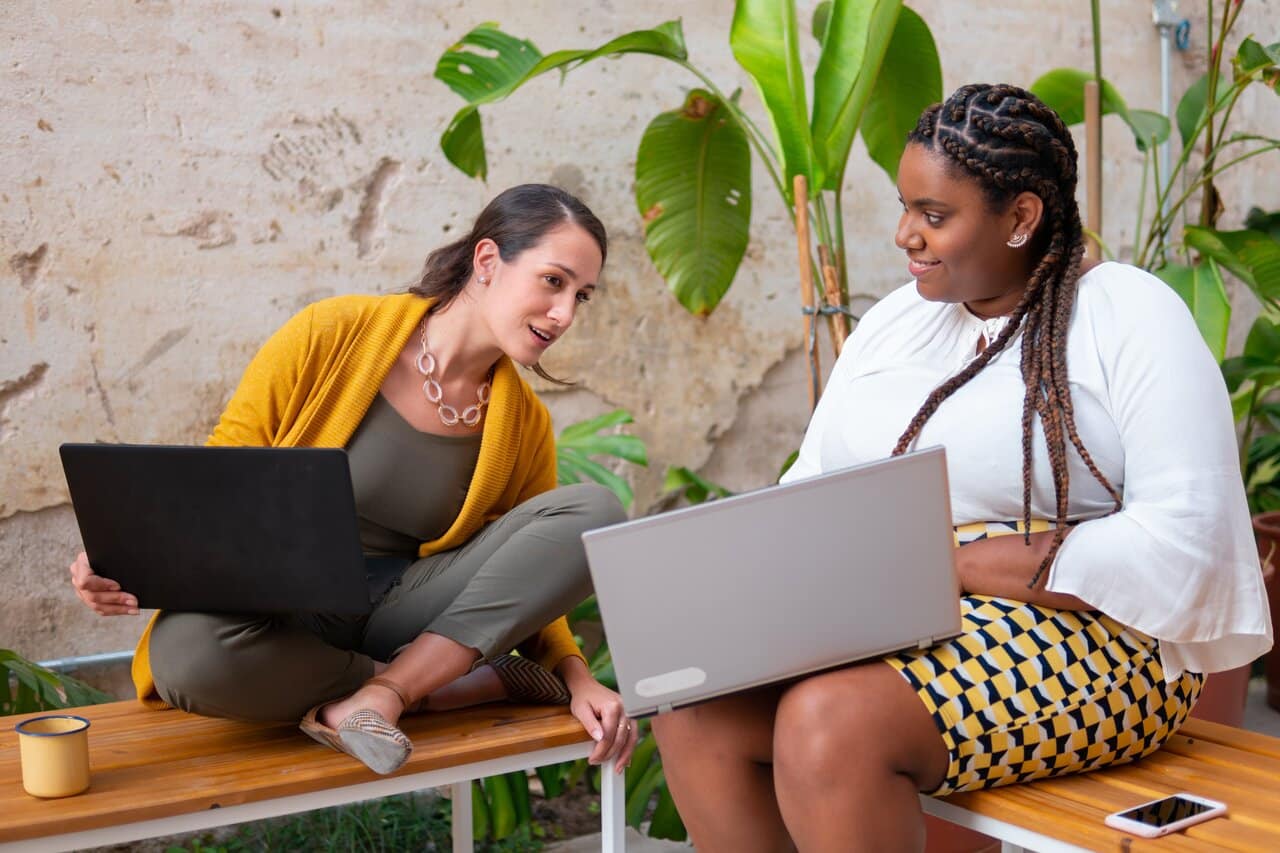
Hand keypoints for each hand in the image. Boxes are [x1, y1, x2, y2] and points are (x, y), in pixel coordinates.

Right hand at [69, 552, 139, 615]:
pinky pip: (100, 609)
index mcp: (81, 563)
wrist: (107, 554)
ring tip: (134, 608)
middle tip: (134, 600)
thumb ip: (115, 558)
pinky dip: (116, 610)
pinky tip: (129, 610)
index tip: (118, 586)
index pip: (85, 580)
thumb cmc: (113, 551)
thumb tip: (129, 567)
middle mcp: (77, 577)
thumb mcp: (112, 551)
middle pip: (92, 596)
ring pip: (96, 605)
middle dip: (116, 599)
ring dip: (118, 608)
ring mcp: (81, 590)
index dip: (101, 585)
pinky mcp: (88, 599)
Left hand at [558, 657, 637, 771]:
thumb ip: (590, 724)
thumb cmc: (583, 697)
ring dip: (625, 755)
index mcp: (613, 706)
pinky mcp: (630, 715)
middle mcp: (625, 708)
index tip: (592, 759)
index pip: (609, 735)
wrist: (587, 686)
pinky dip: (629, 747)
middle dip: (610, 754)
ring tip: (618, 768)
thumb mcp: (581, 710)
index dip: (600, 750)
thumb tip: (600, 739)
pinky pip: (632, 734)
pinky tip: (625, 758)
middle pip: (621, 738)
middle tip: (598, 762)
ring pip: (631, 737)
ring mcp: (629, 711)